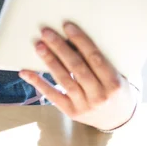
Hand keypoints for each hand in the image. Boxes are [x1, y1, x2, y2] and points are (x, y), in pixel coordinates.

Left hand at [19, 22, 137, 130]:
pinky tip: (26, 72)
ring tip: (39, 46)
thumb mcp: (118, 74)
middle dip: (60, 48)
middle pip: (76, 67)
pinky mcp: (71, 112)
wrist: (120, 119)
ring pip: (64, 80)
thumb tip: (74, 38)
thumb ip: (101, 60)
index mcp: (114, 83)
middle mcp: (99, 95)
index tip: (67, 26)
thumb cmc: (118, 89)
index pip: (95, 58)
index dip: (80, 41)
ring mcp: (84, 106)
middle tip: (46, 32)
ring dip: (49, 61)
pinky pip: (52, 95)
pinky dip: (38, 83)